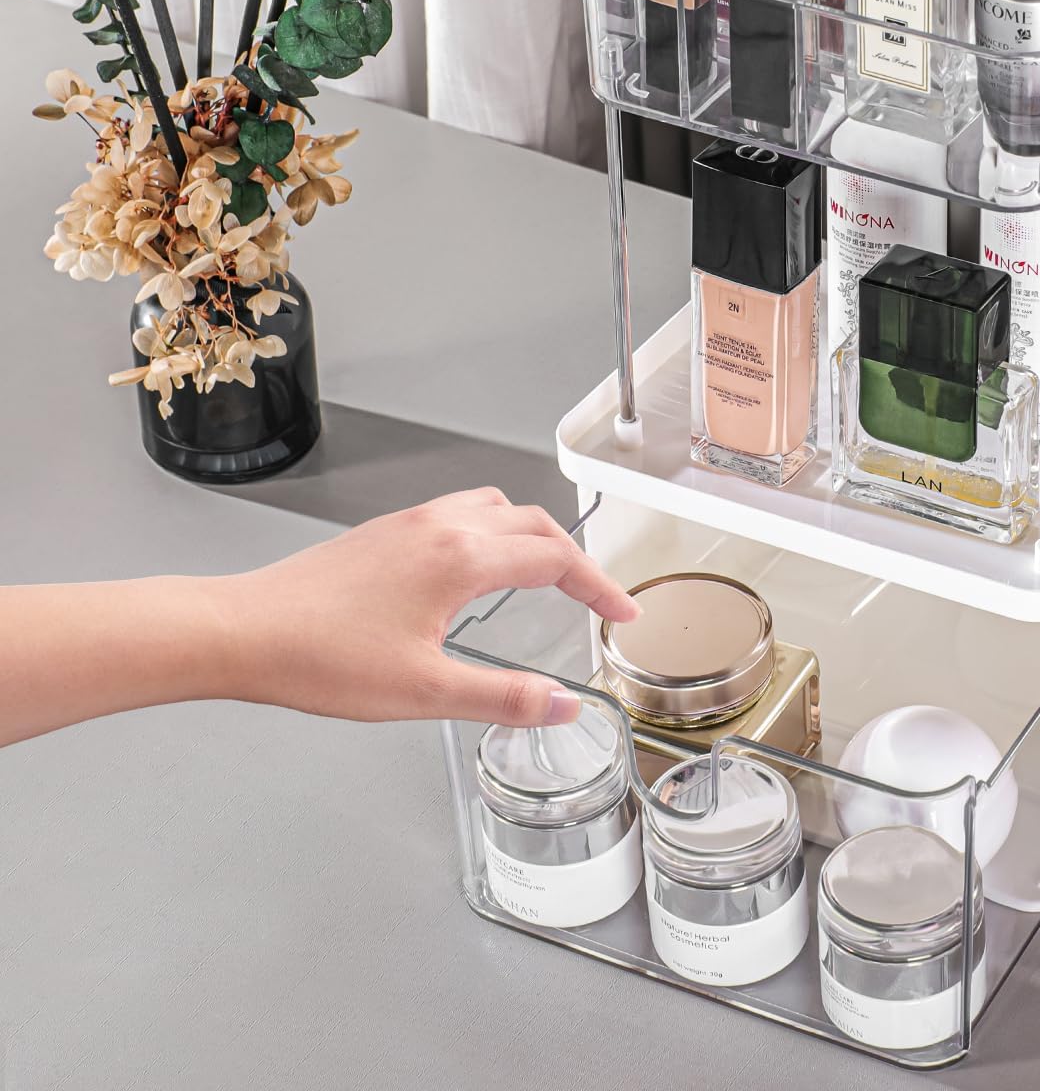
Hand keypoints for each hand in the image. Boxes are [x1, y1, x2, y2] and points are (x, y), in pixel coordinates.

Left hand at [223, 487, 638, 726]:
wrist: (242, 631)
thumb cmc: (321, 659)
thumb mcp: (423, 692)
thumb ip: (502, 697)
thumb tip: (563, 707)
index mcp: (461, 558)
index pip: (555, 558)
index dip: (598, 587)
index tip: (622, 612)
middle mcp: (441, 526)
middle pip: (533, 523)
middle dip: (573, 559)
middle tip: (594, 598)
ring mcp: (410, 523)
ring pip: (494, 508)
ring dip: (531, 535)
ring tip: (544, 575)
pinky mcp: (384, 533)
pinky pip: (458, 513)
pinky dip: (490, 532)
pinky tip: (475, 570)